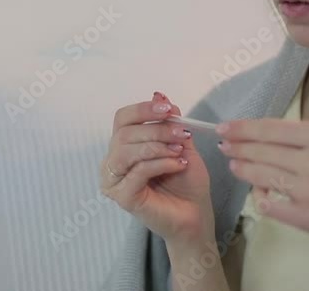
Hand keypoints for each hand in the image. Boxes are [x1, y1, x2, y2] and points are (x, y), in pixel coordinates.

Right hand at [100, 92, 212, 243]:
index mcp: (123, 146)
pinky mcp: (122, 197)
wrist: (195, 214)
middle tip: (182, 133)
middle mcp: (113, 161)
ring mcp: (114, 181)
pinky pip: (137, 171)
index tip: (168, 108)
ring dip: (157, 146)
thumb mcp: (181, 144)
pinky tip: (178, 165)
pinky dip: (160, 164)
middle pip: (125, 133)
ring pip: (127, 151)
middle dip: (157, 129)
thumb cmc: (186, 181)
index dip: (143, 109)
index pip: (122, 119)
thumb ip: (169, 122)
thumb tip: (159, 94)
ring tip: (179, 151)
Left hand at [216, 118, 308, 250]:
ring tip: (234, 164)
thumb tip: (262, 133)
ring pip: (260, 176)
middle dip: (237, 148)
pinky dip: (259, 197)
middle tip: (224, 146)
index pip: (270, 128)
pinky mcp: (305, 216)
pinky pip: (268, 204)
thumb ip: (305, 137)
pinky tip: (258, 191)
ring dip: (242, 169)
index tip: (225, 128)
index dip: (242, 128)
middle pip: (261, 151)